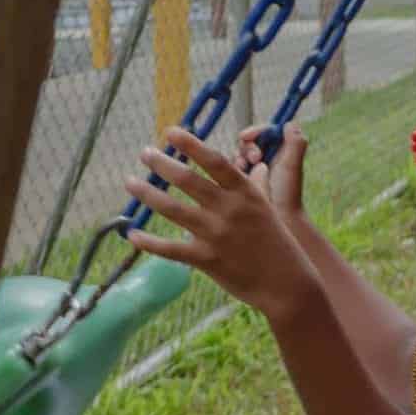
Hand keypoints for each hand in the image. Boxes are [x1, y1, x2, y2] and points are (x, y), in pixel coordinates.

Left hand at [126, 127, 318, 317]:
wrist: (285, 282)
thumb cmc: (278, 242)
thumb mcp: (268, 207)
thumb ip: (255, 185)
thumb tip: (252, 164)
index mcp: (246, 193)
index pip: (214, 161)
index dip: (191, 144)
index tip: (171, 131)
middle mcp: (229, 210)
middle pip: (188, 180)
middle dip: (161, 163)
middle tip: (144, 152)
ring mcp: (216, 235)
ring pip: (173, 209)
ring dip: (147, 194)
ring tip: (130, 182)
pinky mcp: (206, 260)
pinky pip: (170, 249)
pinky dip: (148, 241)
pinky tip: (131, 234)